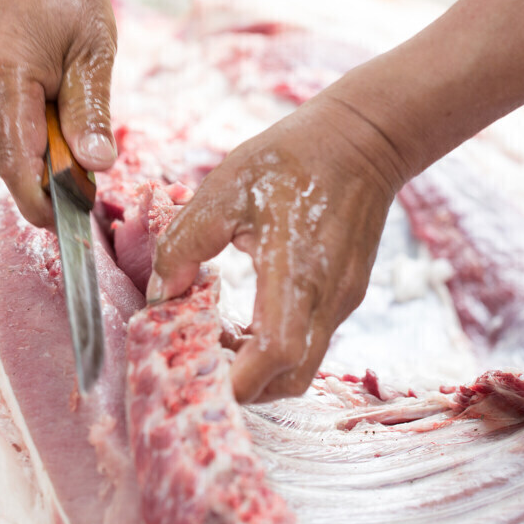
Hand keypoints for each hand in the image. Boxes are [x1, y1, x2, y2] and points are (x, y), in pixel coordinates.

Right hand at [0, 0, 116, 226]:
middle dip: (50, 181)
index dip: (45, 204)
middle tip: (94, 185)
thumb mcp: (94, 51)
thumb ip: (91, 112)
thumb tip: (96, 168)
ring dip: (42, 153)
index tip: (74, 226)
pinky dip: (30, 132)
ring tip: (80, 131)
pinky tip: (58, 110)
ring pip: (7, 146)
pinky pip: (2, 125)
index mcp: (3, 80)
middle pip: (11, 162)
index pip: (18, 166)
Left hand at [147, 93, 404, 402]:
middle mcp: (327, 298)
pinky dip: (272, 345)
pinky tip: (244, 317)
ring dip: (256, 366)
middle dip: (243, 385)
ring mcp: (341, 300)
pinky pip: (308, 339)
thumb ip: (186, 243)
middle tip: (201, 357)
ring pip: (301, 364)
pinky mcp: (346, 294)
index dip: (235, 378)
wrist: (364, 139)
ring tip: (217, 333)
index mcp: (297, 272)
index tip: (194, 370)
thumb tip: (160, 294)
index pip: (274, 355)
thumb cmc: (292, 158)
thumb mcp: (225, 189)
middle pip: (289, 378)